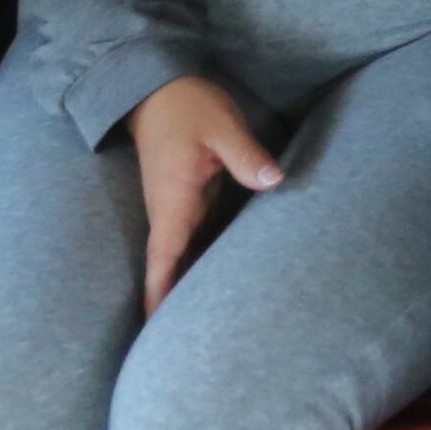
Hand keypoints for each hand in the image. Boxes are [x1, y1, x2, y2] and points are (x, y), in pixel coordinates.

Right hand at [128, 75, 282, 315]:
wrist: (155, 88)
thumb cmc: (187, 107)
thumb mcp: (221, 126)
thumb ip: (245, 155)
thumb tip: (275, 182)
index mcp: (173, 200)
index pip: (164, 258)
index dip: (160, 293)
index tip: (156, 328)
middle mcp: (169, 210)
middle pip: (171, 266)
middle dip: (175, 301)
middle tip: (188, 341)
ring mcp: (175, 205)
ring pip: (181, 254)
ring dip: (188, 282)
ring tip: (206, 320)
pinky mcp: (185, 197)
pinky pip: (192, 237)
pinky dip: (200, 258)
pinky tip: (219, 276)